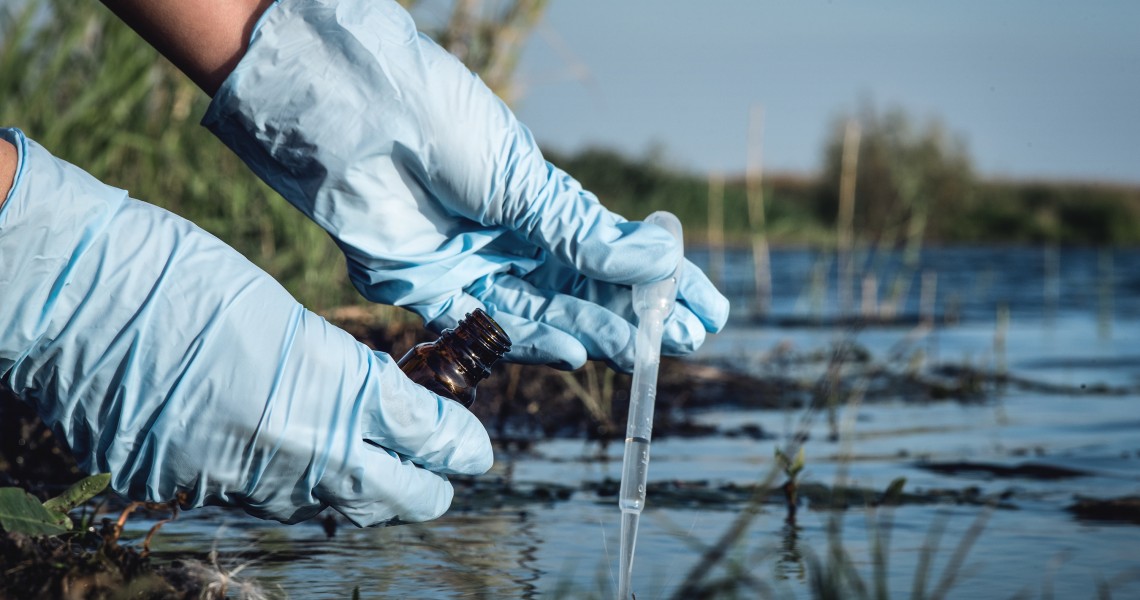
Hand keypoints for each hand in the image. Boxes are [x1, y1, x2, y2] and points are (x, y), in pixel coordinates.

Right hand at [0, 128, 491, 525]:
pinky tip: (298, 464)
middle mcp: (296, 451)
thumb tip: (384, 410)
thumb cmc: (183, 275)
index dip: (461, 445)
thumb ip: (342, 374)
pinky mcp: (190, 491)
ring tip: (380, 469)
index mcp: (332, 389)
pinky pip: (266, 505)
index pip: (427, 437)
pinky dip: (295, 488)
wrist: (75, 297)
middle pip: (398, 499)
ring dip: (365, 493)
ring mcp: (241, 480)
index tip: (476, 448)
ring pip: (334, 510)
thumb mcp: (286, 315)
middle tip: (443, 467)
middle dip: (430, 486)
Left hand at [203, 0, 728, 370]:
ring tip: (645, 352)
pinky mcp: (429, 291)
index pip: (614, 252)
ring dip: (597, 334)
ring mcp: (473, 266)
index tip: (707, 308)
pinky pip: (489, 328)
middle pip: (585, 291)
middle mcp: (511, 238)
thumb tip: (663, 261)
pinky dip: (534, 343)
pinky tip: (578, 353)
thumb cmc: (442, 124)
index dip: (662, 282)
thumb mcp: (524, 180)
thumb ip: (583, 234)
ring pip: (547, 314)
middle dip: (638, 316)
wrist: (355, 115)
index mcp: (539, 201)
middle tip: (687, 341)